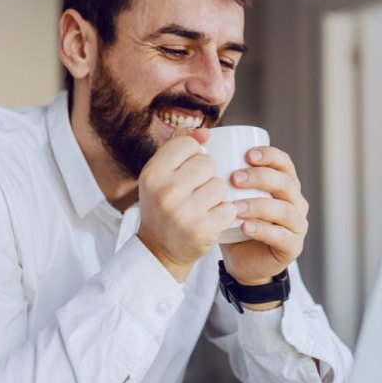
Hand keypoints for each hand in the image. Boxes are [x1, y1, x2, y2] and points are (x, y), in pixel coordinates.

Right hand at [137, 128, 236, 281]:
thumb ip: (177, 146)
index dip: (193, 155)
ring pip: (221, 185)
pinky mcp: (203, 230)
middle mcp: (165, 191)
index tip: (186, 170)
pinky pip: (229, 208)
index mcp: (152, 173)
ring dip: (217, 195)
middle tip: (195, 192)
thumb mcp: (159, 175)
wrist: (160, 250)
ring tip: (202, 206)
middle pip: (208, 163)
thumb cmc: (163, 206)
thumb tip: (205, 132)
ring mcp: (184, 212)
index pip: (188, 144)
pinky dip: (225, 213)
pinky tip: (211, 219)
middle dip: (207, 175)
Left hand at [221, 145, 308, 285]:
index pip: (283, 163)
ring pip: (284, 210)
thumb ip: (223, 177)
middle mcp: (295, 202)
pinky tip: (245, 227)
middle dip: (260, 177)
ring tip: (235, 206)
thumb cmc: (236, 223)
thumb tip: (200, 146)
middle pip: (285, 183)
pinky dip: (263, 230)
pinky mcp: (292, 246)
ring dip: (259, 205)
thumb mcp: (231, 197)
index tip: (247, 154)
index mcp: (284, 184)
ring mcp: (297, 225)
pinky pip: (281, 236)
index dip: (269, 155)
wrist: (242, 261)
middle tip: (234, 178)